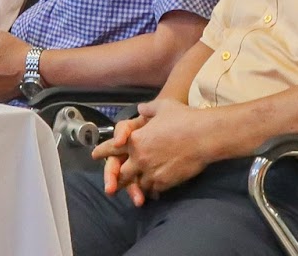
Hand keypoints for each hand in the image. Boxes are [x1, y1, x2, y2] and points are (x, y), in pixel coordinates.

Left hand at [97, 98, 213, 205]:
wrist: (203, 136)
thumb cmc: (183, 118)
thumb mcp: (162, 106)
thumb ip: (148, 109)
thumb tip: (141, 109)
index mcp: (135, 140)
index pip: (111, 149)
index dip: (102, 152)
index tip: (94, 155)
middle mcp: (139, 158)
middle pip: (121, 173)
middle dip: (116, 177)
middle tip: (111, 183)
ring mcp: (150, 172)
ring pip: (136, 184)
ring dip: (135, 185)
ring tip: (134, 190)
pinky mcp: (164, 183)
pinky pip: (152, 190)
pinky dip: (150, 190)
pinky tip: (152, 190)